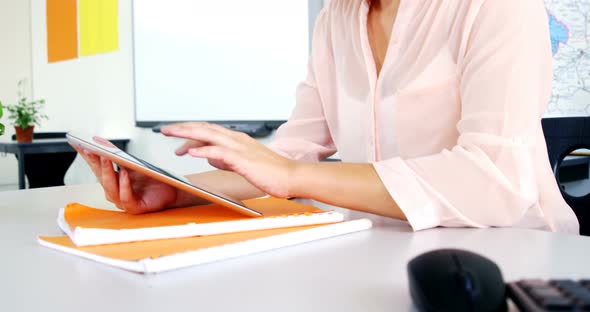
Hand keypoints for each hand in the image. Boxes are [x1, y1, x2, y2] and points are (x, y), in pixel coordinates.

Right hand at [73, 146, 197, 213]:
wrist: (173, 190)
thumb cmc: (153, 179)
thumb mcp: (133, 163)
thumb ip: (117, 155)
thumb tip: (100, 142)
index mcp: (112, 180)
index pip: (96, 167)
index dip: (86, 156)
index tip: (78, 143)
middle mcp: (114, 191)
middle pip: (100, 177)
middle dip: (94, 162)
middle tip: (90, 148)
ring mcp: (123, 201)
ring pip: (110, 188)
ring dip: (108, 172)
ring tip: (107, 158)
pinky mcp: (134, 208)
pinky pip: (125, 197)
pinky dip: (124, 185)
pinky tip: (124, 173)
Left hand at [161, 122, 296, 197]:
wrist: (291, 177)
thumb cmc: (271, 172)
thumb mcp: (243, 164)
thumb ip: (225, 159)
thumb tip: (209, 156)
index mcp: (236, 140)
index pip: (207, 130)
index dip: (189, 130)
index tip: (173, 133)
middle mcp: (236, 139)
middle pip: (204, 128)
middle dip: (182, 127)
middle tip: (163, 129)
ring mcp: (239, 148)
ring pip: (208, 135)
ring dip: (187, 133)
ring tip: (170, 134)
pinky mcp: (243, 159)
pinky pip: (219, 152)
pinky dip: (203, 150)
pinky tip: (192, 152)